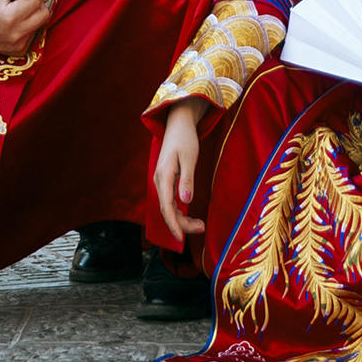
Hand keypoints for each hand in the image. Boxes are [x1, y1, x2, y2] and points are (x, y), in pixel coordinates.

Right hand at [0, 0, 53, 54]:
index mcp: (11, 16)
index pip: (37, 1)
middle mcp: (17, 33)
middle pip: (44, 14)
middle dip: (38, 5)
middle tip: (25, 2)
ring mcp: (19, 44)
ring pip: (40, 24)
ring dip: (34, 17)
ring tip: (18, 13)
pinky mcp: (20, 50)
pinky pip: (34, 35)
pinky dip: (29, 28)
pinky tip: (17, 24)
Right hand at [153, 98, 207, 245]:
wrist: (178, 124)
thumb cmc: (185, 139)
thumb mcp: (189, 158)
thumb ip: (187, 180)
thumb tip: (185, 201)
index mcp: (163, 176)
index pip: (166, 206)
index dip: (173, 223)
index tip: (181, 237)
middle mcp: (159, 181)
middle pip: (168, 210)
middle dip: (182, 224)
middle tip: (201, 228)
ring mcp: (162, 182)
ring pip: (169, 207)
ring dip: (182, 218)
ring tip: (200, 225)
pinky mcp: (167, 181)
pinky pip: (171, 201)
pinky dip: (180, 210)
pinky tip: (190, 215)